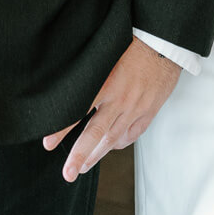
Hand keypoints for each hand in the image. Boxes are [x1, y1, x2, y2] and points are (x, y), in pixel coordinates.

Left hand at [42, 37, 179, 181]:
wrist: (165, 43)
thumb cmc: (134, 41)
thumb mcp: (107, 51)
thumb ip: (90, 69)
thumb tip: (69, 79)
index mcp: (107, 83)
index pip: (79, 110)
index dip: (62, 129)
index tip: (48, 143)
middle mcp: (120, 100)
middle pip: (96, 134)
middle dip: (80, 156)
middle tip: (68, 173)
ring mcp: (136, 108)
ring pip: (114, 138)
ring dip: (97, 155)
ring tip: (83, 167)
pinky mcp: (149, 111)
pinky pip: (132, 134)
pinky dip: (120, 143)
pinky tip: (111, 147)